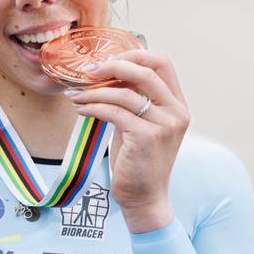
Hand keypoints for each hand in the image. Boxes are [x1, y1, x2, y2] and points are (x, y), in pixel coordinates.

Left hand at [64, 50, 189, 233]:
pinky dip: (92, 107)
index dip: (135, 54)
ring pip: (124, 92)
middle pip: (146, 70)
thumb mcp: (140, 124)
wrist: (144, 198)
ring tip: (76, 96)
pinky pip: (113, 111)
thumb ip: (133, 99)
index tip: (109, 60)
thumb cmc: (138, 161)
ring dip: (93, 91)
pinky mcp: (146, 137)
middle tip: (88, 71)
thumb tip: (106, 73)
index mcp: (178, 105)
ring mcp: (164, 125)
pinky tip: (81, 110)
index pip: (162, 64)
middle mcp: (176, 112)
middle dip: (113, 65)